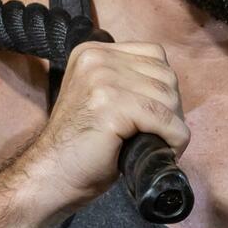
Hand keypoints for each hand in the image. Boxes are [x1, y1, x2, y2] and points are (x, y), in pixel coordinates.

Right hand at [14, 41, 187, 215]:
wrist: (53, 174)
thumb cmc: (81, 146)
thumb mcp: (102, 100)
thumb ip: (127, 83)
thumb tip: (172, 89)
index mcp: (93, 52)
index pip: (154, 54)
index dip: (165, 87)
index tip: (158, 115)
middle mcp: (96, 59)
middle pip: (165, 75)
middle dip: (172, 108)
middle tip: (161, 134)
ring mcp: (102, 80)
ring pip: (168, 96)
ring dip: (175, 125)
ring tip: (163, 143)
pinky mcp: (111, 106)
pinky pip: (163, 118)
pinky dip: (174, 137)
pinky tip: (166, 150)